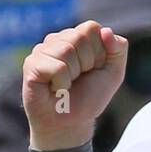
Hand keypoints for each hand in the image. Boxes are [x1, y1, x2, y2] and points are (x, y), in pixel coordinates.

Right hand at [23, 21, 127, 150]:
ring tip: (66, 85)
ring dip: (74, 75)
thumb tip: (106, 31)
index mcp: (76, 37)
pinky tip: (55, 89)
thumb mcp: (113, 74)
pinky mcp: (32, 64)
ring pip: (67, 50)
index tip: (93, 70)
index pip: (92, 28)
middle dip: (87, 63)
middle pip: (79, 36)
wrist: (70, 123)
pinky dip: (62, 84)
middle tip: (79, 79)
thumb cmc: (88, 98)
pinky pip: (56, 67)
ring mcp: (42, 50)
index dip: (99, 53)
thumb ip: (118, 50)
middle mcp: (57, 39)